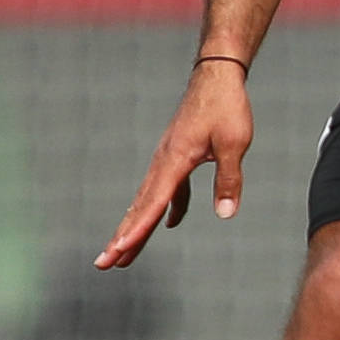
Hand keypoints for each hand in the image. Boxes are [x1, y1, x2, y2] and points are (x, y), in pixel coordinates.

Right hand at [96, 62, 255, 268]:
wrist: (217, 75)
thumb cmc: (227, 106)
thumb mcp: (235, 143)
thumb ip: (229, 179)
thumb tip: (226, 215)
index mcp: (174, 160)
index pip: (154, 204)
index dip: (137, 230)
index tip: (119, 251)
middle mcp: (164, 162)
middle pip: (140, 207)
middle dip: (123, 238)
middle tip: (104, 263)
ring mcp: (167, 159)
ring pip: (148, 200)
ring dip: (136, 227)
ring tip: (122, 253)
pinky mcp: (177, 155)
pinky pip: (167, 188)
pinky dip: (167, 208)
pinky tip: (170, 224)